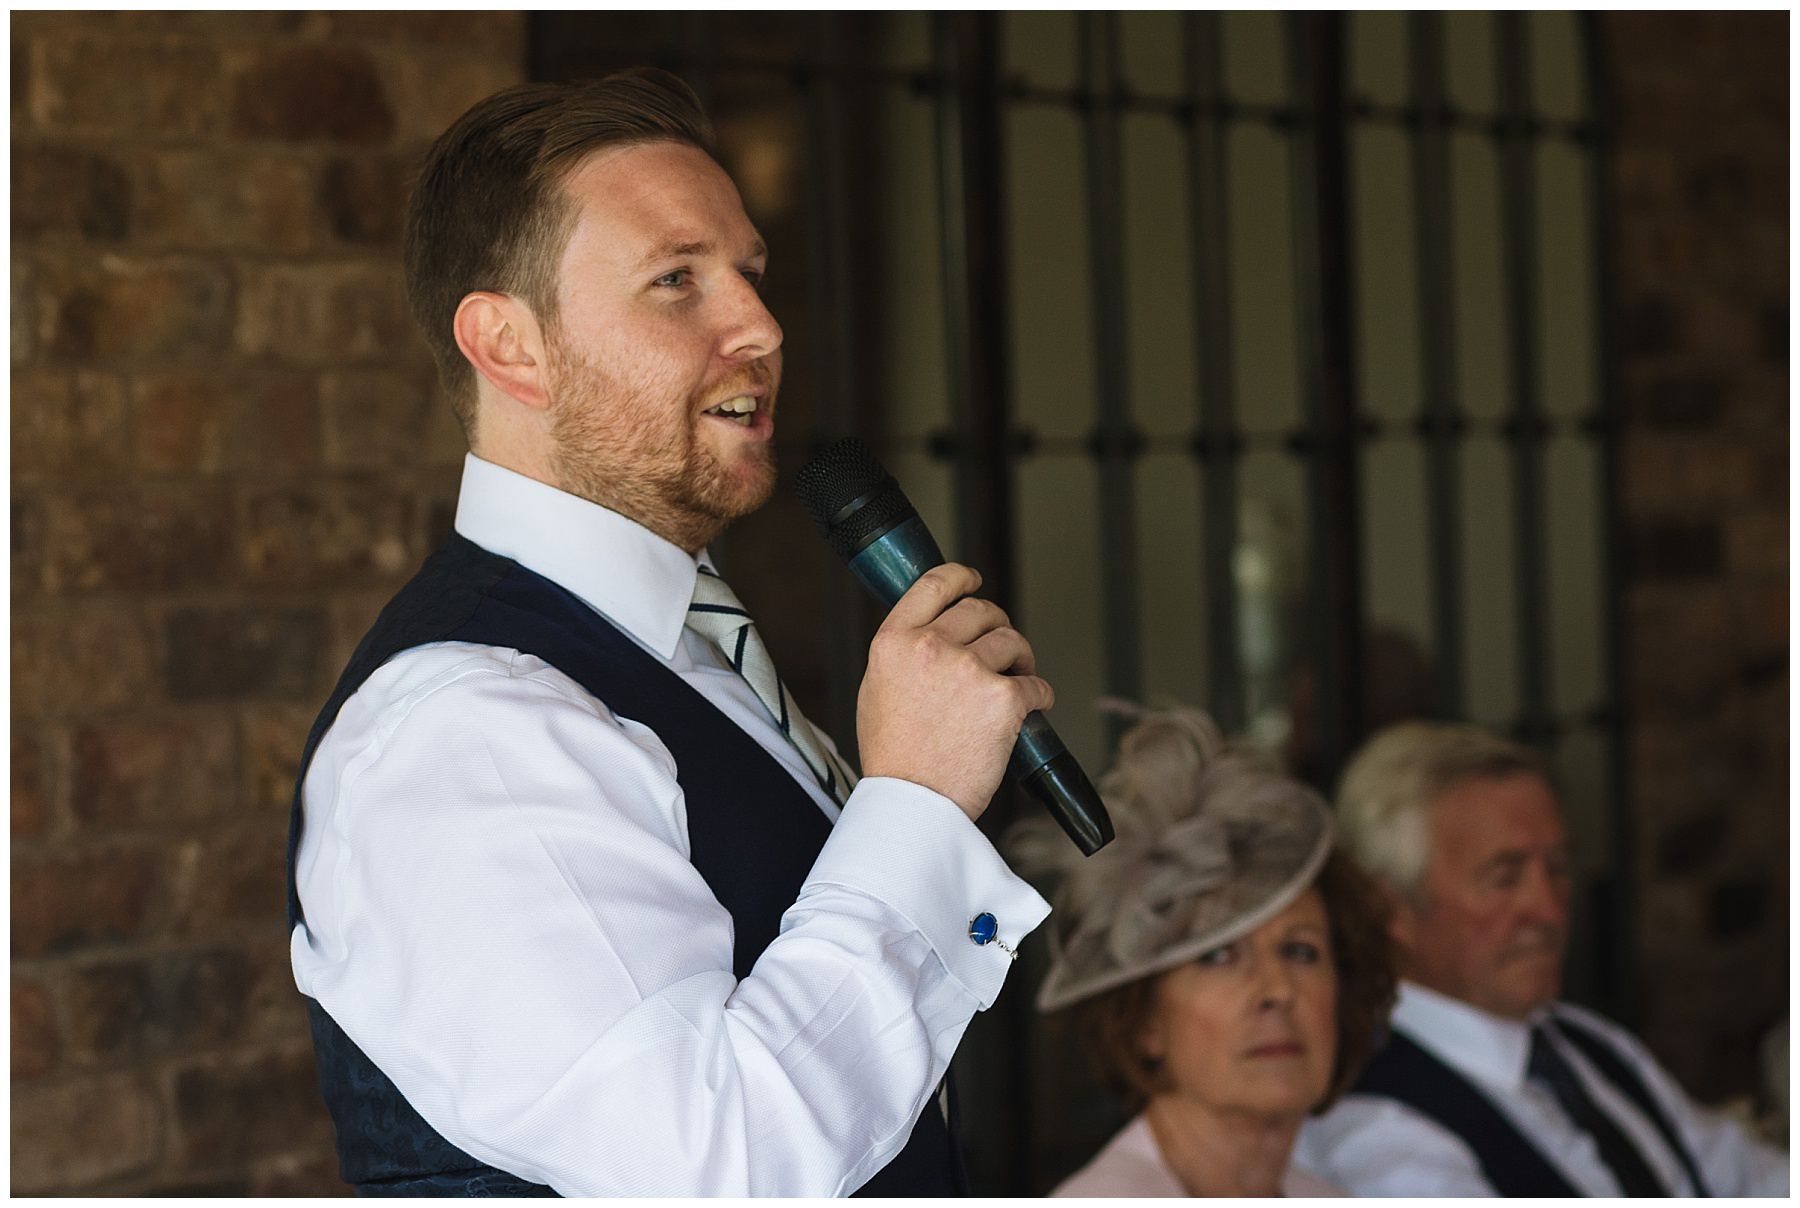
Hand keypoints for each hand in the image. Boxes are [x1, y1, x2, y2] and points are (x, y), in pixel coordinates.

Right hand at [855, 564, 1054, 820]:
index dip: (962, 576)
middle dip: (997, 626)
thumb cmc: (895, 756)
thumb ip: (903, 653)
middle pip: (982, 610)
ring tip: (1016, 680)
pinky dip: (1038, 695)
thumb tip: (933, 632)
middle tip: (1002, 650)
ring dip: (1020, 659)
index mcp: (894, 641)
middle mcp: (931, 646)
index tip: (974, 579)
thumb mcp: (878, 688)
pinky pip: (1035, 684)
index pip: (935, 583)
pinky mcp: (1004, 698)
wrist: (914, 803)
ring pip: (1012, 642)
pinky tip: (1031, 708)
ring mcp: (969, 670)